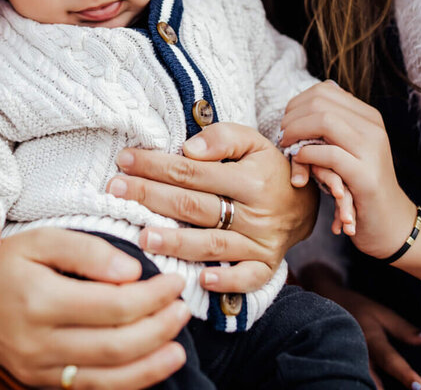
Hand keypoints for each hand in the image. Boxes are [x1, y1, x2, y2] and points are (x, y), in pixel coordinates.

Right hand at [0, 228, 190, 389]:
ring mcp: (37, 369)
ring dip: (150, 366)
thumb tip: (132, 272)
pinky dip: (125, 384)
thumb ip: (88, 251)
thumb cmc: (3, 264)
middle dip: (160, 330)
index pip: (114, 306)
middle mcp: (39, 341)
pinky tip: (147, 368)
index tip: (173, 281)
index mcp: (41, 299)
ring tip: (177, 347)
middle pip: (116, 346)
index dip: (153, 297)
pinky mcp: (38, 382)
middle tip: (183, 310)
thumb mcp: (41, 240)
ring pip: (107, 378)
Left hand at [107, 122, 318, 293]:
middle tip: (115, 191)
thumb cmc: (267, 168)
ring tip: (143, 237)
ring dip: (177, 242)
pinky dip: (226, 281)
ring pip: (212, 244)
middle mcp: (255, 213)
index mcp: (249, 179)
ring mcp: (260, 242)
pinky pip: (247, 278)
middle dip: (151, 197)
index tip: (125, 161)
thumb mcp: (252, 141)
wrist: (305, 202)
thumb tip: (188, 150)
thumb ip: (222, 138)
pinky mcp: (265, 265)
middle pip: (194, 206)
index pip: (192, 172)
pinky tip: (201, 280)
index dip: (155, 165)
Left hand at [279, 81, 416, 259]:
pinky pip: (329, 154)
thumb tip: (297, 110)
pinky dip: (307, 154)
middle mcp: (373, 128)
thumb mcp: (346, 150)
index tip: (287, 122)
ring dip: (296, 132)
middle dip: (292, 117)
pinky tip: (301, 161)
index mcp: (369, 117)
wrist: (390, 222)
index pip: (325, 91)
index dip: (297, 103)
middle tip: (283, 136)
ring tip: (288, 147)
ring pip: (325, 121)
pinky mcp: (365, 176)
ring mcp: (372, 151)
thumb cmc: (358, 186)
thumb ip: (329, 129)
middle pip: (321, 103)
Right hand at [299, 263, 420, 389]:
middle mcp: (356, 352)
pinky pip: (349, 378)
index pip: (390, 359)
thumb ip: (404, 329)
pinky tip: (365, 387)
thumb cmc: (357, 307)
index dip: (405, 374)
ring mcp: (343, 360)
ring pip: (357, 380)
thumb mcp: (381, 313)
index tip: (419, 387)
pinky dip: (359, 384)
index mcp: (370, 338)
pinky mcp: (336, 365)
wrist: (324, 300)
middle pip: (370, 380)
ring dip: (369, 387)